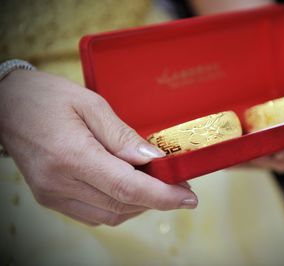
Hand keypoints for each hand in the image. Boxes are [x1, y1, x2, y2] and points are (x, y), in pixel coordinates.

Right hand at [0, 70, 197, 225]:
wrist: (6, 105)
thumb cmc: (47, 98)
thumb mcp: (90, 105)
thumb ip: (123, 136)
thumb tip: (153, 158)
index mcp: (71, 156)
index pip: (127, 187)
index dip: (163, 196)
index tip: (188, 198)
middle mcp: (60, 183)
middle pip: (122, 204)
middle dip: (157, 199)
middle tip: (178, 185)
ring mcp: (53, 195)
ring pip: (110, 215)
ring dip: (139, 204)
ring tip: (156, 185)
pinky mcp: (51, 198)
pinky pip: (94, 214)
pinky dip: (119, 205)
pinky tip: (129, 189)